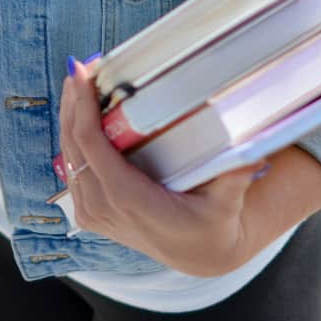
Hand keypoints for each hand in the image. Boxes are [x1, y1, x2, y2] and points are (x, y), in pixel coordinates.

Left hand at [59, 57, 265, 276]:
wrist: (200, 254)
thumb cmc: (213, 224)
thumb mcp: (227, 203)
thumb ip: (235, 177)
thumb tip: (253, 153)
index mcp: (129, 200)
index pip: (92, 148)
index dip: (82, 109)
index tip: (82, 75)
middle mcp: (104, 208)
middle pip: (73, 146)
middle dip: (73, 103)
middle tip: (80, 67)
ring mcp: (94, 213)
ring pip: (68, 156)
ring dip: (69, 117)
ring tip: (78, 81)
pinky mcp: (91, 212)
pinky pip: (73, 169)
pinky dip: (73, 137)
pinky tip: (79, 112)